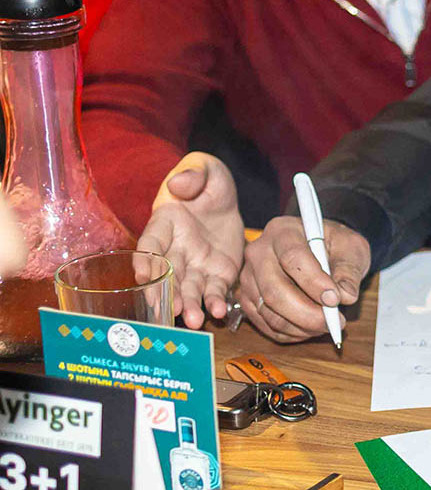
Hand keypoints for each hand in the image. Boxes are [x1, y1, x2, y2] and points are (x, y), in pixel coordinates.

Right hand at [137, 152, 243, 328]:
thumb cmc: (208, 182)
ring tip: (193, 320)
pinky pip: (215, 289)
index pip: (151, 243)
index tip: (143, 275)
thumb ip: (193, 174)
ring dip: (189, 305)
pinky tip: (218, 312)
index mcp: (166, 223)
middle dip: (167, 292)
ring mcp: (196, 264)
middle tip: (168, 310)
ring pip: (189, 287)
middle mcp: (176, 248)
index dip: (146, 259)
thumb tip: (179, 184)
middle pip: (168, 273)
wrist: (228, 200)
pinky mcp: (218, 272)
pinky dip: (216, 301)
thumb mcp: (204, 169)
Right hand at [237, 214, 369, 342]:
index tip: (335, 299)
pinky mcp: (248, 298)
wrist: (321, 248)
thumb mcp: (351, 248)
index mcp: (283, 231)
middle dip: (306, 313)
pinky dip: (289, 332)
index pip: (293, 258)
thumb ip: (349, 271)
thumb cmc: (334, 245)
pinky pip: (264, 323)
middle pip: (274, 289)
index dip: (314, 282)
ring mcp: (249, 277)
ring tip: (325, 325)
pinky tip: (309, 329)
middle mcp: (259, 252)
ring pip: (268, 311)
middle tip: (333, 322)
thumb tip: (346, 296)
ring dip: (299, 326)